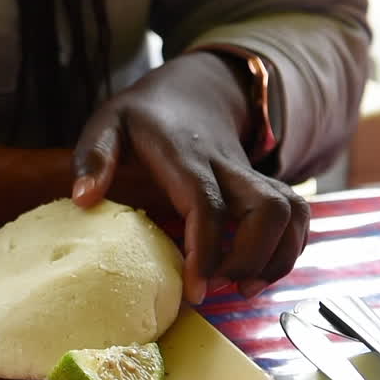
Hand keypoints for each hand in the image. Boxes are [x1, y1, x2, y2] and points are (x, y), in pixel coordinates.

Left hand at [70, 52, 309, 304]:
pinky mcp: (263, 187)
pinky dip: (288, 249)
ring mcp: (251, 177)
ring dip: (276, 258)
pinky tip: (256, 274)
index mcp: (187, 157)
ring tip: (241, 289)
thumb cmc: (144, 115)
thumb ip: (95, 157)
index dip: (208, 249)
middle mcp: (228, 167)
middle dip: (251, 258)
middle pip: (268, 210)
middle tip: (216, 289)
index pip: (208, 205)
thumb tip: (83, 199)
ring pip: (291, 214)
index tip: (197, 291)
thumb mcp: (108, 123)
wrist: (193, 88)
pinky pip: (296, 217)